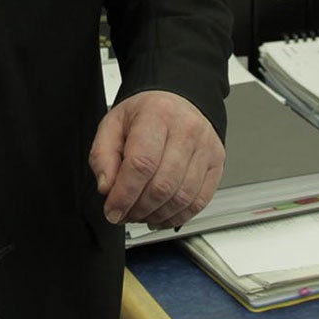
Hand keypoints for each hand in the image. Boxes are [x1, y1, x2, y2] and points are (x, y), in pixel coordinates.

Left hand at [89, 89, 225, 229]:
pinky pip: (199, 201)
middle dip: (138, 209)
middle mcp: (187, 129)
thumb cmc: (145, 114)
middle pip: (162, 185)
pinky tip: (161, 217)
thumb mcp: (112, 125)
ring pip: (182, 197)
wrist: (176, 101)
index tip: (112, 210)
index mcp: (157, 114)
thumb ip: (102, 156)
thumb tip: (107, 188)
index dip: (124, 195)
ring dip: (157, 215)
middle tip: (124, 214)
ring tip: (140, 215)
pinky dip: (178, 216)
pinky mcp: (216, 162)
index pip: (141, 164)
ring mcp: (206, 147)